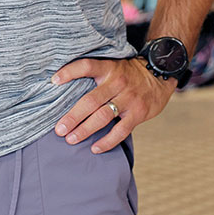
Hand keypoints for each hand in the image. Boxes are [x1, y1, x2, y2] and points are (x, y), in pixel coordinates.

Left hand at [51, 55, 174, 152]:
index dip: (69, 71)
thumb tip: (65, 89)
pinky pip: (120, 131)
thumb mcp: (113, 66)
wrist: (160, 74)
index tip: (53, 81)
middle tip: (59, 129)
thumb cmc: (129, 74)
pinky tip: (95, 148)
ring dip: (85, 130)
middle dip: (73, 117)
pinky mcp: (138, 113)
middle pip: (90, 100)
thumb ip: (96, 77)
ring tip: (71, 139)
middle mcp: (117, 82)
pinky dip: (107, 141)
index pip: (86, 66)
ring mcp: (128, 98)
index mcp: (109, 68)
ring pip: (103, 117)